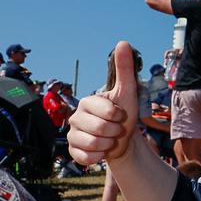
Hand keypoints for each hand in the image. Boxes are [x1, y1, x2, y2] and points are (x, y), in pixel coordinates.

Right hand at [67, 41, 138, 165]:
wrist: (123, 141)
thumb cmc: (124, 114)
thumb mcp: (128, 91)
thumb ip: (124, 68)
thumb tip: (123, 42)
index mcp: (87, 102)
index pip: (106, 111)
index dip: (118, 116)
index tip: (120, 114)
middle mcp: (76, 117)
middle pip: (99, 129)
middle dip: (115, 131)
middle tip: (116, 128)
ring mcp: (73, 135)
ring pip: (93, 144)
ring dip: (108, 144)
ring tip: (109, 139)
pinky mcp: (73, 151)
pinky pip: (85, 157)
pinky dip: (98, 157)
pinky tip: (101, 151)